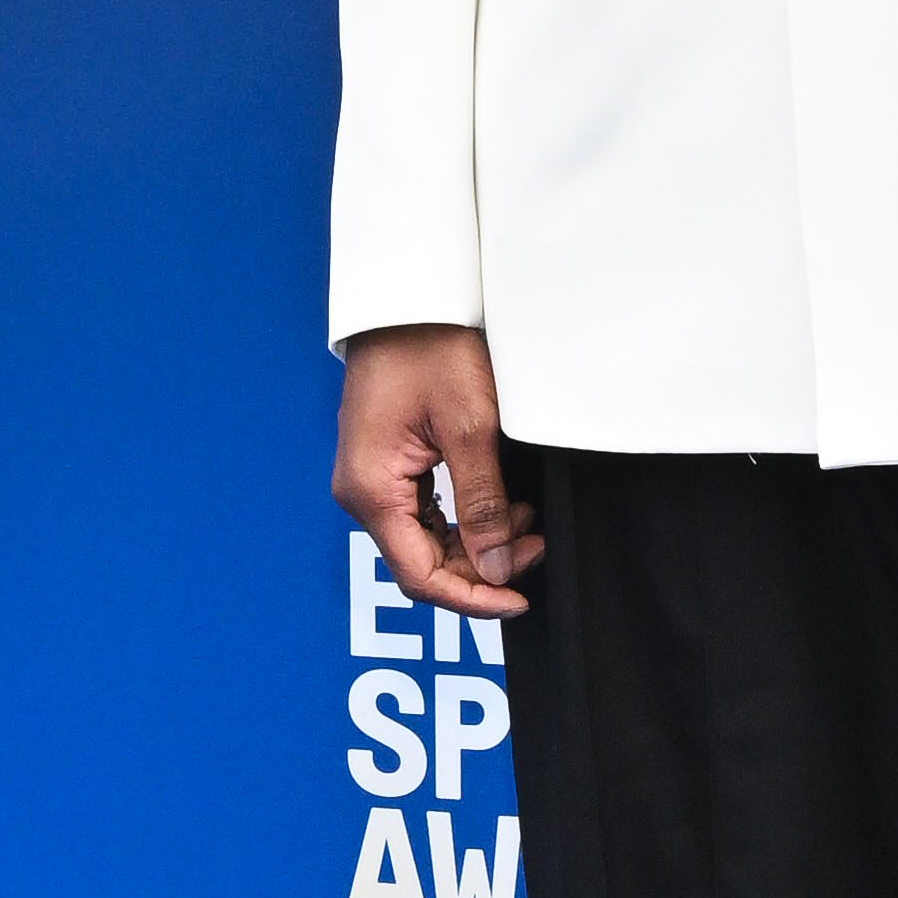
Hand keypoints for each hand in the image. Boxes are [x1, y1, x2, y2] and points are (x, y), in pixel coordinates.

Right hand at [331, 323, 535, 615]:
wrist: (409, 298)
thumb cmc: (432, 349)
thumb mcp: (470, 427)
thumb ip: (483, 504)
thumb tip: (496, 568)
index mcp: (372, 490)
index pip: (419, 575)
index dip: (472, 598)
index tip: (517, 599)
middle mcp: (363, 492)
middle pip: (423, 562)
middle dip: (482, 567)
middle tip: (535, 547)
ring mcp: (372, 479)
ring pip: (429, 541)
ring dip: (479, 542)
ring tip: (526, 520)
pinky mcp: (388, 465)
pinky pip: (426, 513)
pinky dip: (466, 519)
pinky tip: (503, 505)